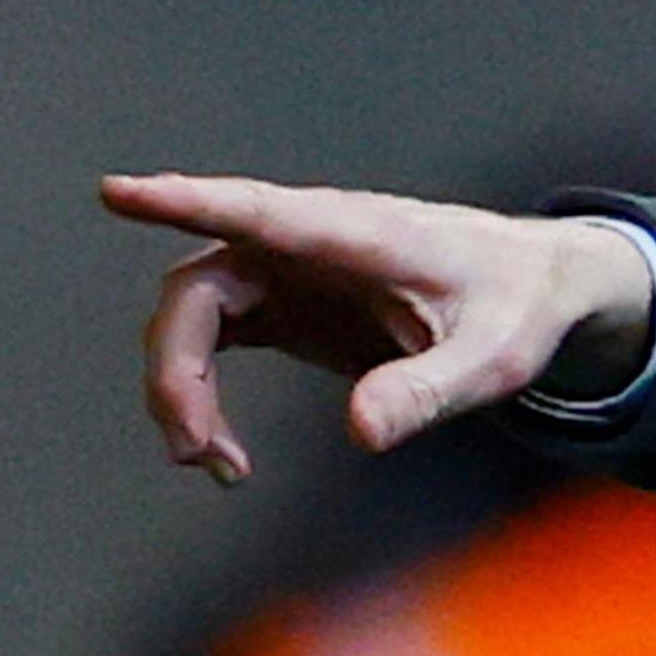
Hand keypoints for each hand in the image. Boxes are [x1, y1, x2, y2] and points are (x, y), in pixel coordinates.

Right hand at [100, 172, 655, 483]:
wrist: (535, 286)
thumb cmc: (520, 305)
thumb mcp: (497, 356)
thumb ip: (433, 388)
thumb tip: (361, 431)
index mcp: (364, 236)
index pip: (263, 214)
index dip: (190, 202)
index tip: (119, 192)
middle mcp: (311, 242)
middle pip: (201, 285)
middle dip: (177, 368)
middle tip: (197, 454)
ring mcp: (290, 268)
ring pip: (193, 312)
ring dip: (182, 386)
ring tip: (217, 464)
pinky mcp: (284, 301)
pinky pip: (211, 336)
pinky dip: (200, 391)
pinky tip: (225, 451)